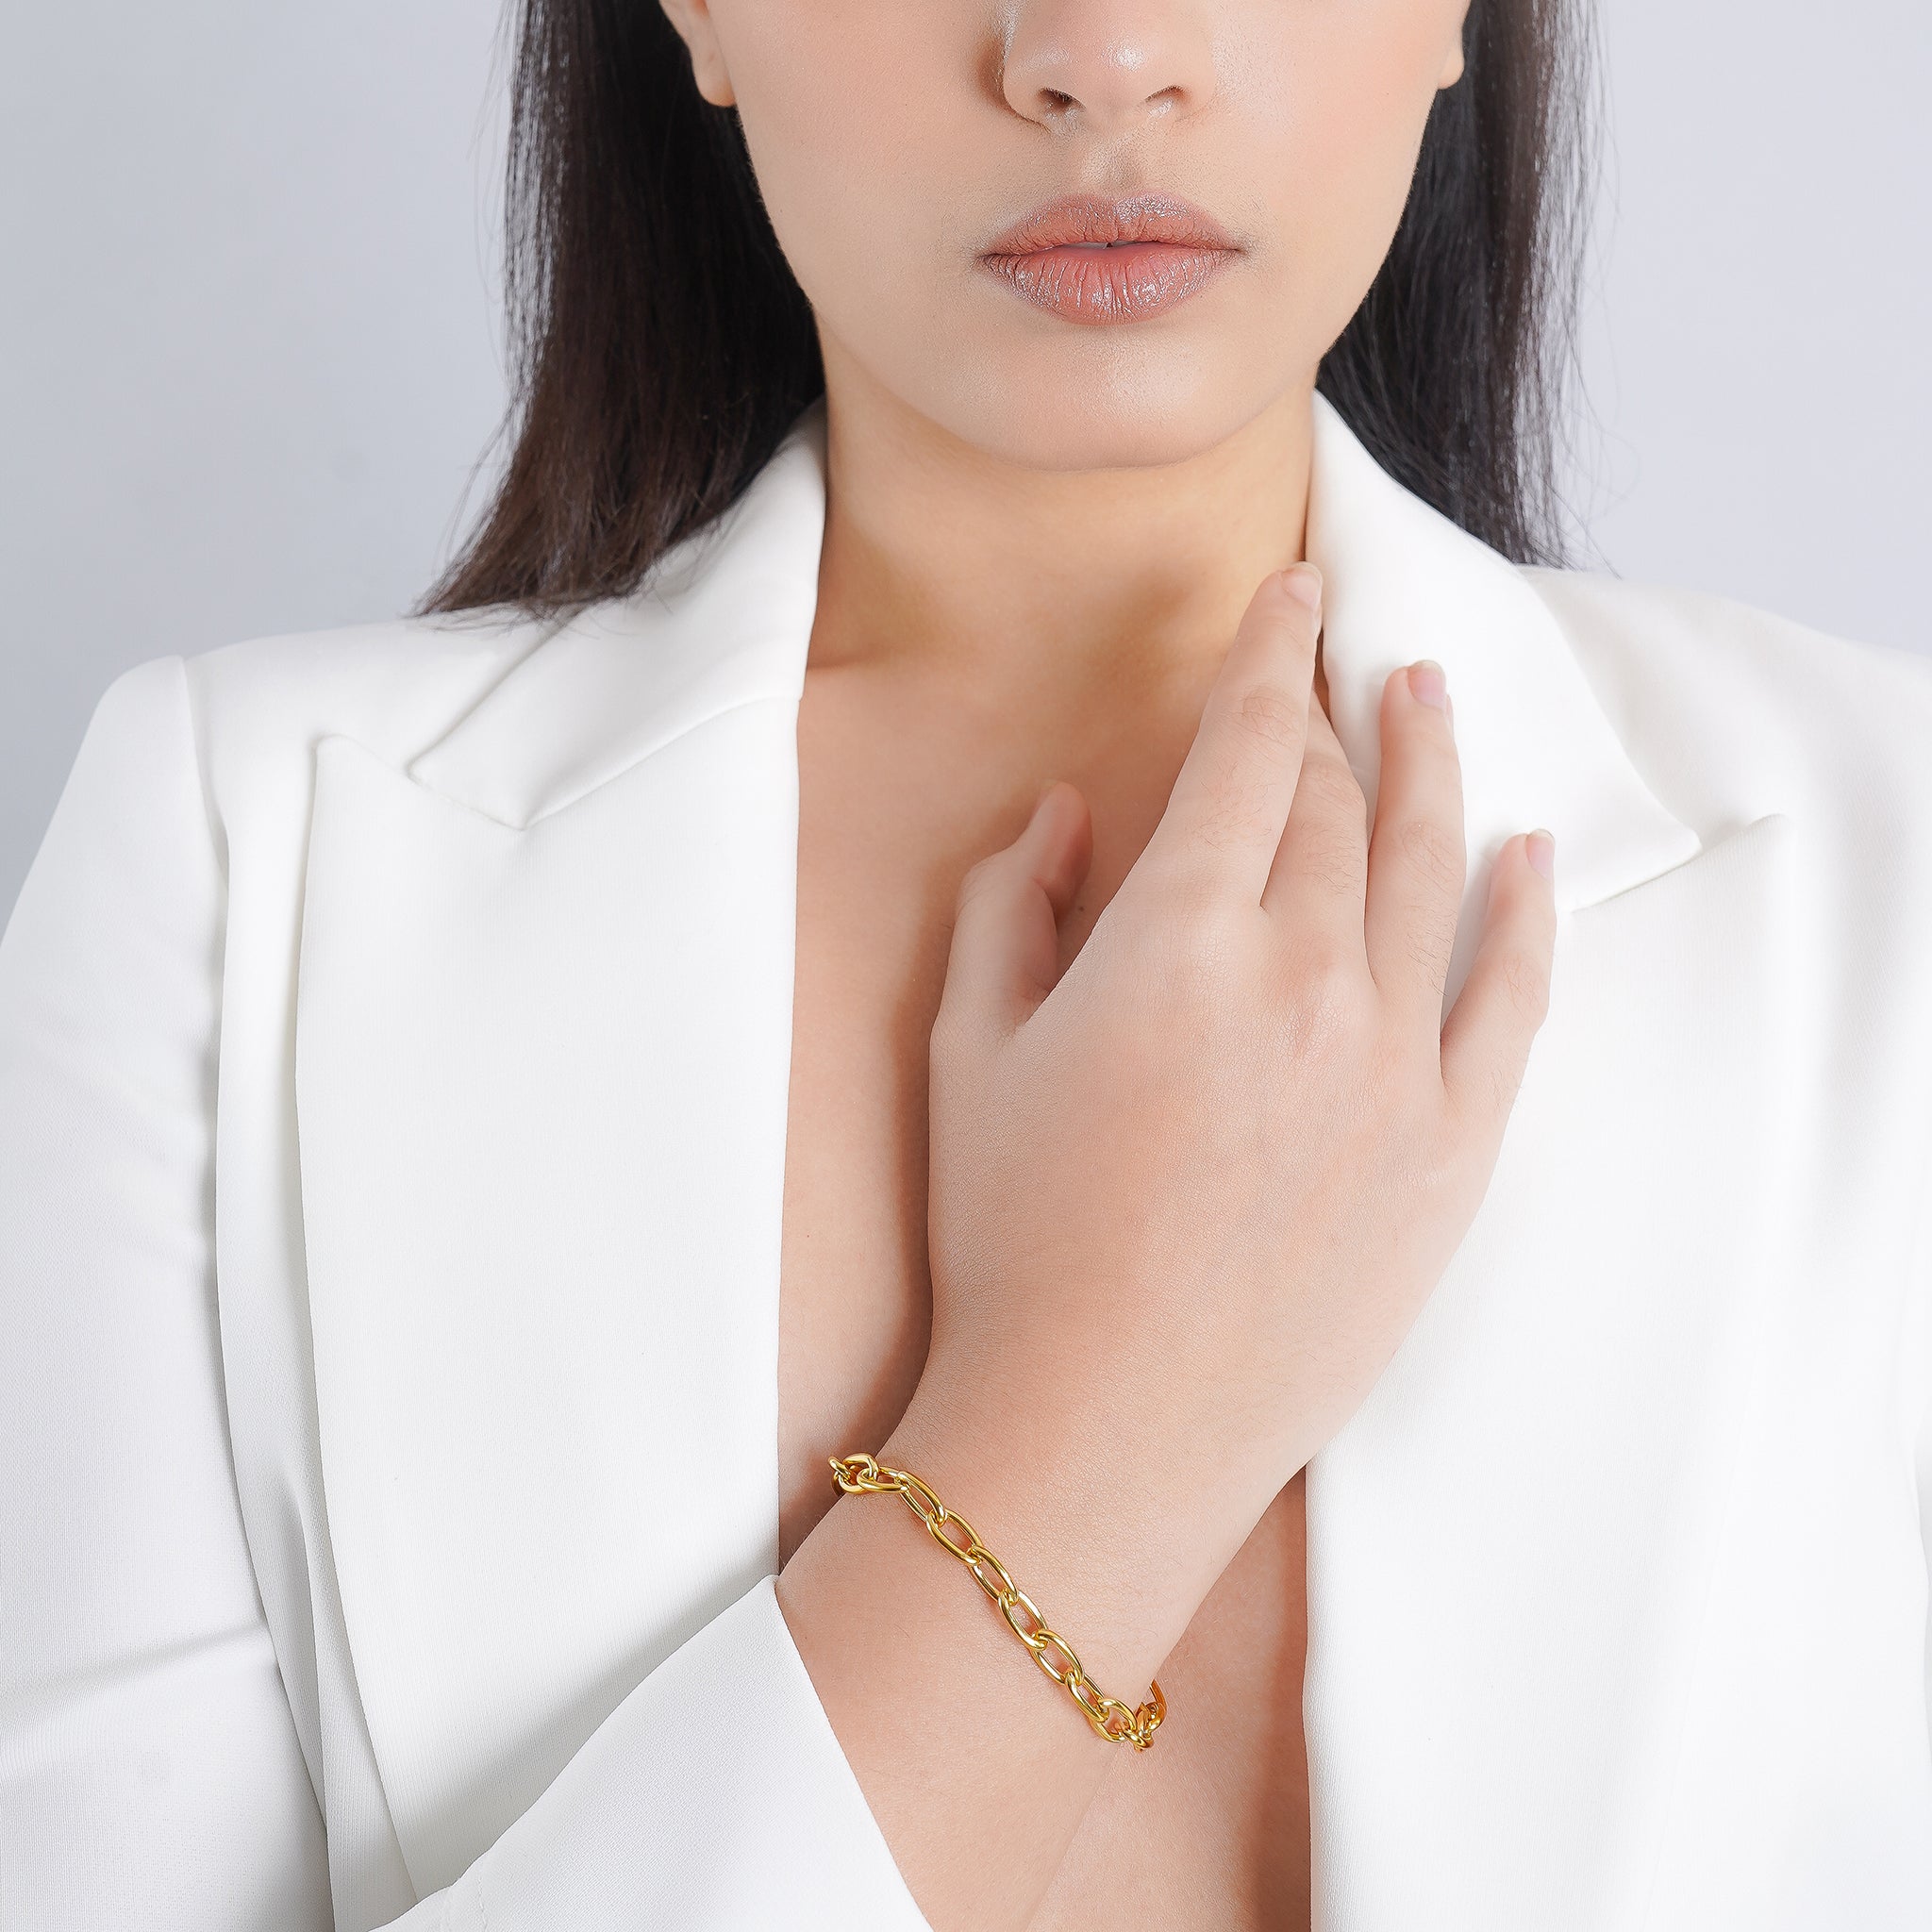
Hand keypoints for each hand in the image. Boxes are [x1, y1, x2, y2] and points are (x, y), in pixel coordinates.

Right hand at [780, 563, 1554, 1930]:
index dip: (1265, 654)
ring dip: (1430, 769)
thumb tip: (1067, 810)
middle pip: (1335, 803)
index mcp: (1179, 939)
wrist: (1102, 1429)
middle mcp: (1305, 977)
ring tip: (1429, 700)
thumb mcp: (967, 1051)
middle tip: (1328, 670)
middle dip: (1327, 718)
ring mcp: (1394, 1063)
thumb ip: (1012, 904)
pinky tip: (1525, 854)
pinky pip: (1511, 998)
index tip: (1288, 590)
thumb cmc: (1010, 1241)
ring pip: (1431, 869)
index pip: (1245, 751)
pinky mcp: (1450, 1148)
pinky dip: (1525, 912)